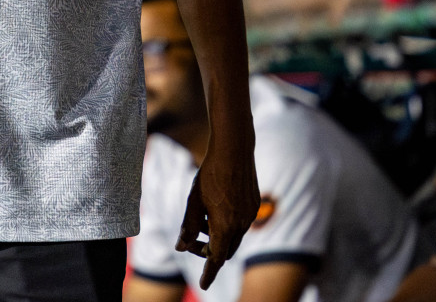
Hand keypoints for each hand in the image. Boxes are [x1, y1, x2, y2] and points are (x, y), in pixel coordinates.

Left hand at [177, 138, 258, 289]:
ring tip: (200, 218)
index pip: (216, 258)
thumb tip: (181, 247)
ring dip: (217, 235)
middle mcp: (242, 224)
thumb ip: (188, 226)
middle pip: (225, 249)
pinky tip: (215, 208)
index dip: (209, 272)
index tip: (204, 285)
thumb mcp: (194, 201)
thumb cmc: (210, 174)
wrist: (234, 150)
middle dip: (208, 249)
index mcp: (225, 226)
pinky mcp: (254, 205)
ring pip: (234, 236)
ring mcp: (251, 215)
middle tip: (190, 240)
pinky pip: (241, 223)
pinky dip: (227, 224)